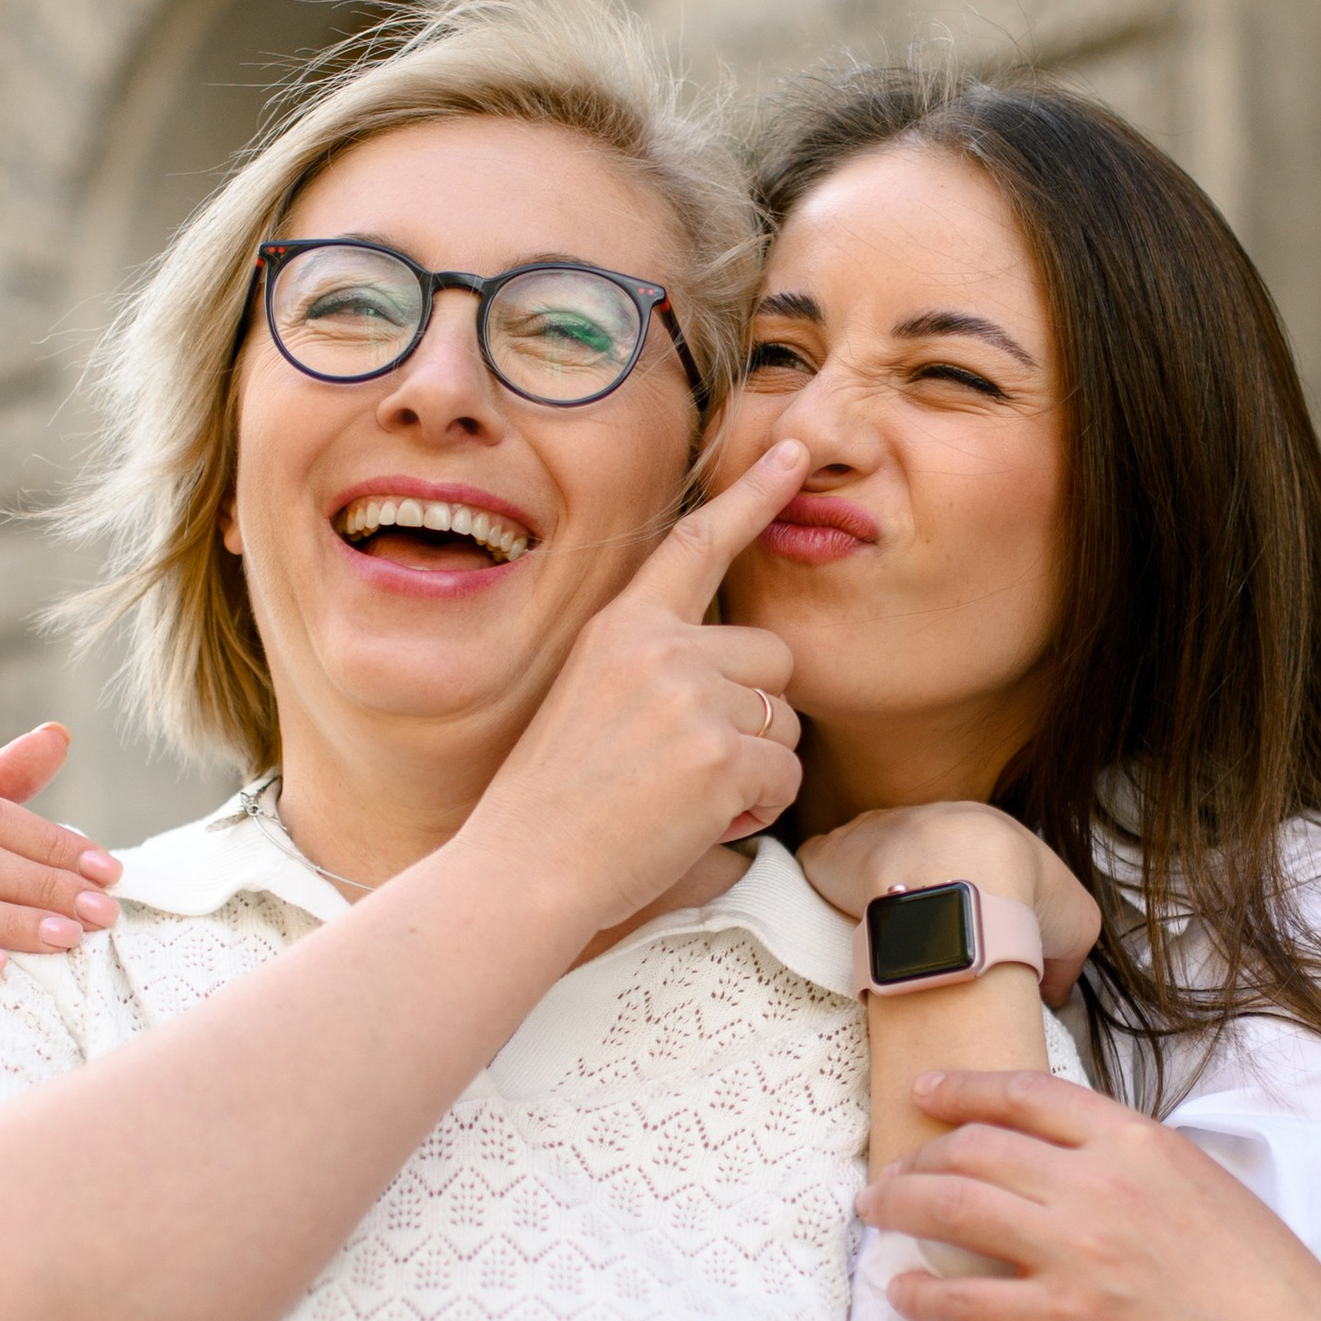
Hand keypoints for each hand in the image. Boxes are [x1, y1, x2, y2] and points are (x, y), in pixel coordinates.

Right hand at [468, 441, 808, 928]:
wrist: (526, 868)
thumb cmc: (556, 804)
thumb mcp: (590, 700)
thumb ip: (660, 669)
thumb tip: (738, 674)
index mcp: (623, 627)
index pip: (698, 543)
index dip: (755, 494)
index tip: (795, 453)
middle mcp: (661, 648)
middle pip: (773, 655)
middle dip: (754, 713)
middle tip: (688, 765)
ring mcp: (693, 699)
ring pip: (785, 722)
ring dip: (754, 769)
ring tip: (680, 798)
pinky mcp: (720, 757)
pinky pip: (784, 778)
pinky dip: (755, 810)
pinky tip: (695, 822)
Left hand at [799, 804, 1100, 1004]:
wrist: (961, 880)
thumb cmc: (1022, 899)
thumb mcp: (1073, 925)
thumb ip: (1063, 957)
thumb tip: (1053, 988)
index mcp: (980, 828)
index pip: (965, 852)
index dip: (962, 888)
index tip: (960, 924)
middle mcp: (923, 819)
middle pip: (909, 851)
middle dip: (911, 886)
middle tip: (917, 930)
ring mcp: (871, 832)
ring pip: (863, 857)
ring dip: (866, 888)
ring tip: (877, 931)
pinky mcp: (830, 855)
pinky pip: (819, 865)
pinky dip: (823, 887)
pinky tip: (831, 916)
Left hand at [858, 1069, 1320, 1320]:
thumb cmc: (1255, 1280)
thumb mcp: (1200, 1184)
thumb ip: (1129, 1159)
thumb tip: (1059, 1154)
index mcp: (1137, 1141)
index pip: (1027, 1094)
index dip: (965, 1087)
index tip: (927, 1092)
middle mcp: (1100, 1185)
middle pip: (973, 1148)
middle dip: (917, 1158)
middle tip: (890, 1176)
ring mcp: (1078, 1253)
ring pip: (953, 1208)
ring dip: (900, 1207)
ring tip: (877, 1214)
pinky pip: (963, 1299)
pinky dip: (919, 1292)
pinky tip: (902, 1290)